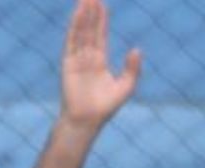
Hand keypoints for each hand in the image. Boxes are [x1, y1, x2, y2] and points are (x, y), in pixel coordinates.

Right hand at [59, 0, 141, 127]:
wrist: (86, 119)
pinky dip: (75, 26)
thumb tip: (137, 49)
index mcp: (100, 62)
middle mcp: (87, 57)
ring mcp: (77, 58)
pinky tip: (78, 13)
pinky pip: (72, 40)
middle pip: (90, 29)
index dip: (102, 20)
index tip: (103, 4)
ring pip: (81, 31)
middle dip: (92, 12)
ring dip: (84, 15)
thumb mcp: (125, 86)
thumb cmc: (105, 107)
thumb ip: (132, 68)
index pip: (101, 35)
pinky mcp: (68, 61)